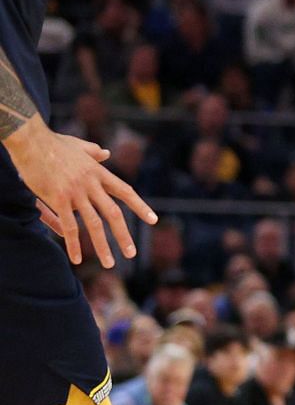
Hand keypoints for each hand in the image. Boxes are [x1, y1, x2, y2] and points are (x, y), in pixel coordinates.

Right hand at [8, 120, 154, 266]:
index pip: (125, 192)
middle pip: (113, 213)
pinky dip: (74, 244)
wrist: (30, 140)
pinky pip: (68, 226)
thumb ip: (94, 152)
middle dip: (123, 235)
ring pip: (94, 224)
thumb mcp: (78, 145)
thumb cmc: (52, 142)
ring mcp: (75, 192)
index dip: (140, 206)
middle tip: (131, 254)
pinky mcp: (57, 198)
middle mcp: (91, 184)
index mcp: (98, 173)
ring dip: (102, 246)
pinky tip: (77, 258)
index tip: (153, 220)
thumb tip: (107, 153)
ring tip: (110, 263)